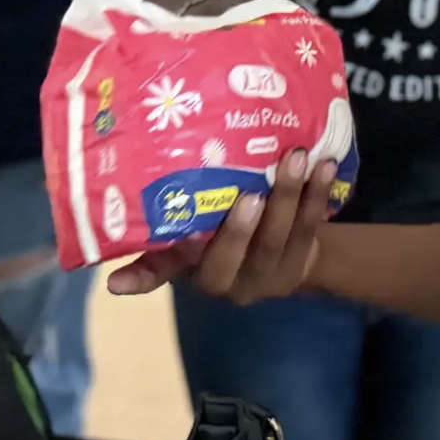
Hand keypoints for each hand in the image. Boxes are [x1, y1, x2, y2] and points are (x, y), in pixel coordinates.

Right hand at [107, 150, 336, 299]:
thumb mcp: (196, 236)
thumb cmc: (227, 235)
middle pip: (232, 257)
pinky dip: (318, 195)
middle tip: (250, 194)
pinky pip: (311, 228)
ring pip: (278, 239)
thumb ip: (168, 226)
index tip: (114, 281)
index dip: (140, 278)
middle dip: (241, 228)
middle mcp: (228, 280)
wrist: (289, 257)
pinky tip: (324, 166)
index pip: (161, 274)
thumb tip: (122, 224)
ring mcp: (268, 274)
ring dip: (289, 197)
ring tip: (297, 159)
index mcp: (193, 269)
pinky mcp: (301, 260)